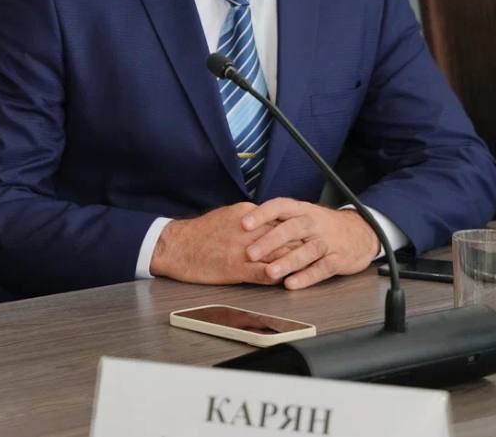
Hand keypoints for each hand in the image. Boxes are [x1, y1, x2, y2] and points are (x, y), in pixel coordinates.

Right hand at [149, 202, 303, 285]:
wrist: (175, 246)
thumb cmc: (198, 233)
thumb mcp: (227, 216)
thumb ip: (250, 219)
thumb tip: (266, 223)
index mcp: (247, 214)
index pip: (281, 220)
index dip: (297, 230)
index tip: (310, 235)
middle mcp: (249, 230)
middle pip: (287, 236)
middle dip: (304, 245)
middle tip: (321, 251)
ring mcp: (243, 250)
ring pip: (280, 255)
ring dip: (297, 263)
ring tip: (311, 267)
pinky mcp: (236, 268)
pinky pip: (265, 274)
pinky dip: (280, 277)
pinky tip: (290, 281)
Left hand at [241, 198, 379, 289]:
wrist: (361, 232)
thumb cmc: (321, 225)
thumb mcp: (301, 215)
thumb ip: (277, 220)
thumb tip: (242, 222)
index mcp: (301, 210)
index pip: (280, 206)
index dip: (262, 214)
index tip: (243, 223)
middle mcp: (313, 223)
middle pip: (291, 229)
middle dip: (269, 240)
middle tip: (250, 252)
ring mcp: (327, 241)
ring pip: (306, 250)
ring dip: (287, 261)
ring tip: (270, 272)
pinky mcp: (338, 259)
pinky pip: (322, 268)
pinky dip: (306, 277)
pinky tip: (291, 283)